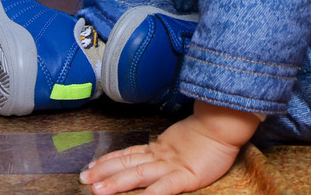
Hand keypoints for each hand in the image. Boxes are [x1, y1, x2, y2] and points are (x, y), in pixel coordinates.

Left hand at [79, 101, 260, 194]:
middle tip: (84, 180)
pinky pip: (165, 187)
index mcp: (159, 148)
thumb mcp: (180, 142)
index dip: (107, 162)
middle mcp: (160, 156)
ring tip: (97, 190)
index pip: (127, 155)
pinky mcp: (186, 175)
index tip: (90, 168)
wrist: (226, 122)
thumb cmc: (208, 135)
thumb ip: (163, 150)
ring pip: (138, 174)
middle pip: (126, 165)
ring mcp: (172, 166)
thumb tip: (146, 154)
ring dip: (116, 183)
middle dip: (104, 173)